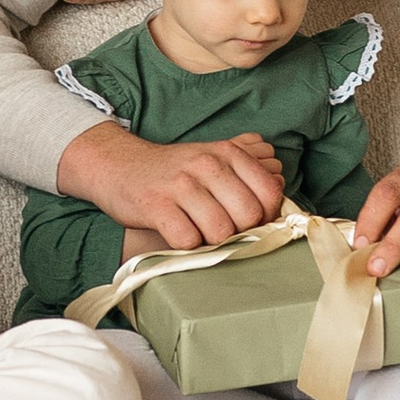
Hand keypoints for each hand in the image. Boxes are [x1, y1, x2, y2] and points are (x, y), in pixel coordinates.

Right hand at [59, 120, 282, 250]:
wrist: (119, 165)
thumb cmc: (173, 172)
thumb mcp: (212, 160)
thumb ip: (247, 174)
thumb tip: (280, 197)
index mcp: (227, 153)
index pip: (269, 193)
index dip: (266, 217)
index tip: (250, 224)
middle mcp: (207, 165)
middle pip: (248, 217)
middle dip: (239, 233)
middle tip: (222, 232)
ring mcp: (180, 184)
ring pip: (220, 232)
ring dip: (212, 242)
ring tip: (199, 233)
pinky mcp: (156, 205)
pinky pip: (187, 240)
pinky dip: (186, 246)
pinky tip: (178, 235)